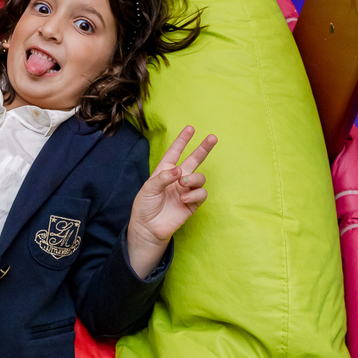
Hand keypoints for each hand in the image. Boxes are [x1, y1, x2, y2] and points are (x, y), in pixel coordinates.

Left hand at [126, 127, 216, 276]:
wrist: (148, 228)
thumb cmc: (145, 207)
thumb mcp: (148, 188)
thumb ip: (163, 177)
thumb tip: (180, 171)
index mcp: (165, 171)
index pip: (175, 152)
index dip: (182, 141)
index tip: (190, 128)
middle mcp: (178, 179)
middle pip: (194, 160)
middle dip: (203, 148)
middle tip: (213, 137)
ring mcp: (186, 190)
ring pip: (200, 177)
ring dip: (193, 179)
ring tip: (182, 185)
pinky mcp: (192, 203)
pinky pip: (201, 194)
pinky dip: (194, 194)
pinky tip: (184, 199)